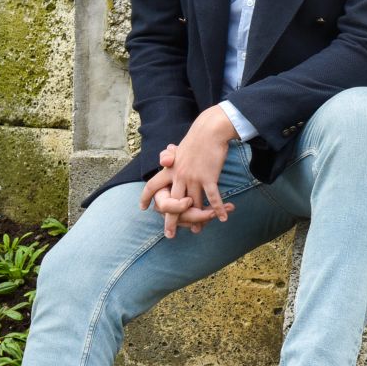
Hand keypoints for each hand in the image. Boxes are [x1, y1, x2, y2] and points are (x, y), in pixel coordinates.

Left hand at [152, 108, 236, 237]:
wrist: (209, 131)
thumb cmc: (196, 139)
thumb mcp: (179, 148)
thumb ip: (171, 156)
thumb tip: (164, 158)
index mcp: (169, 169)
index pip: (152, 185)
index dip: (147, 197)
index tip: (144, 208)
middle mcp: (179, 176)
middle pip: (173, 203)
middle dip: (171, 221)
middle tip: (169, 235)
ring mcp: (194, 178)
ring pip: (194, 204)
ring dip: (198, 219)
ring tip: (199, 230)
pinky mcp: (208, 178)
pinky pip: (212, 197)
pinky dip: (218, 209)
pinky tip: (222, 218)